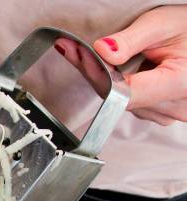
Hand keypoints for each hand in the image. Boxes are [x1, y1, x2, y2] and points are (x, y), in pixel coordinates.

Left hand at [54, 5, 186, 125]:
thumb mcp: (160, 24)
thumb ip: (129, 40)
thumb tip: (101, 51)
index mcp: (181, 83)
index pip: (124, 95)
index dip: (101, 77)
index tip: (85, 58)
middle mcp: (179, 106)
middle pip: (123, 100)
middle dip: (105, 76)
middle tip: (89, 52)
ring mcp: (174, 114)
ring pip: (127, 105)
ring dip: (116, 83)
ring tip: (122, 59)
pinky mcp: (167, 114)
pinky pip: (137, 106)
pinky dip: (128, 89)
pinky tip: (135, 72)